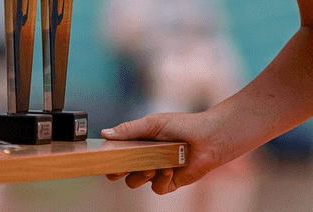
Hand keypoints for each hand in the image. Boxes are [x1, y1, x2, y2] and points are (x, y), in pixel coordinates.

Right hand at [100, 111, 230, 194]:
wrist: (208, 136)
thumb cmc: (181, 125)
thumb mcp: (152, 124)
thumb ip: (128, 130)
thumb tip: (104, 133)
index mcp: (136, 144)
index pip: (114, 155)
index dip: (108, 158)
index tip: (105, 156)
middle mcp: (143, 159)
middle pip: (119, 173)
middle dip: (117, 170)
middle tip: (121, 166)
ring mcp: (155, 172)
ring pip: (135, 182)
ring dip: (140, 174)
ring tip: (151, 165)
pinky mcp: (169, 182)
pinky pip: (157, 188)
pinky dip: (161, 179)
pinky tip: (169, 168)